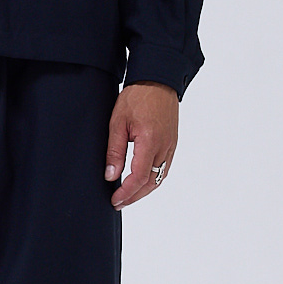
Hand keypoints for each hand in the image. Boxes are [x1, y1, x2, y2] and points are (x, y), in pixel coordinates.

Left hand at [105, 81, 178, 208]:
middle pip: (151, 182)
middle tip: (118, 203)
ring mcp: (171, 146)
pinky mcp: (172, 142)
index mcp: (150, 142)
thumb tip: (110, 175)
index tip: (114, 199)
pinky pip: (164, 168)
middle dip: (134, 196)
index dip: (126, 192)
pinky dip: (153, 179)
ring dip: (144, 190)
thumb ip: (114, 151)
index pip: (139, 177)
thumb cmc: (137, 97)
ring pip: (159, 177)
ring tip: (128, 195)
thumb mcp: (118, 122)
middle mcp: (164, 147)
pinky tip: (142, 181)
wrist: (158, 80)